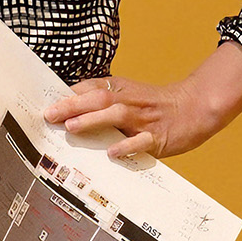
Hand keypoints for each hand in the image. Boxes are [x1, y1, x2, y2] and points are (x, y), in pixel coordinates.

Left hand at [44, 43, 241, 159]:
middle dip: (72, 106)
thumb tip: (69, 103)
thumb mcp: (129, 93)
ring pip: (116, 115)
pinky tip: (112, 152)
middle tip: (50, 114)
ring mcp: (143, 119)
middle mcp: (130, 101)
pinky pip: (141, 141)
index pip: (91, 88)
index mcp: (122, 89)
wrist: (195, 106)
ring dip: (93, 120)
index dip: (68, 94)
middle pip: (99, 99)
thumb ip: (103, 97)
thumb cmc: (155, 104)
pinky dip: (126, 146)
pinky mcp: (158, 137)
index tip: (46, 102)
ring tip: (71, 127)